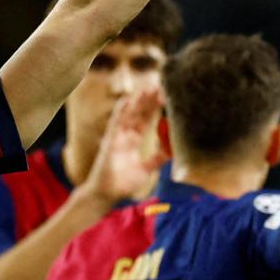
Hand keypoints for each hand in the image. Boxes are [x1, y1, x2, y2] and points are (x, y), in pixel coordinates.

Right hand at [80, 87, 168, 206]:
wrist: (106, 194)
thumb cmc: (122, 183)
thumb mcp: (146, 168)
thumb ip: (158, 158)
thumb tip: (173, 150)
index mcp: (134, 140)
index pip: (146, 120)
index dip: (155, 108)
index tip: (166, 96)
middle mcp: (125, 135)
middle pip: (139, 113)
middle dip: (149, 100)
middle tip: (161, 85)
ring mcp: (117, 136)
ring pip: (129, 114)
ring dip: (138, 101)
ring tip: (149, 87)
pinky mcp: (110, 141)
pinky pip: (116, 123)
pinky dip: (121, 111)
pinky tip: (128, 99)